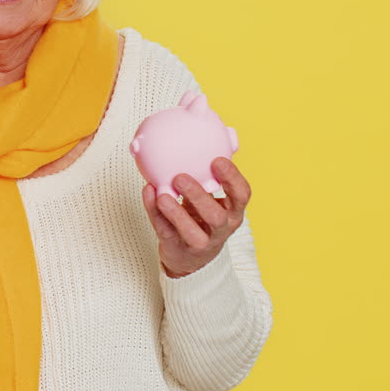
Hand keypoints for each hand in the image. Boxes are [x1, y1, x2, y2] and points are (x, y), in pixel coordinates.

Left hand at [142, 157, 251, 277]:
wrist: (190, 257)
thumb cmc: (202, 217)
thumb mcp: (213, 197)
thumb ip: (212, 173)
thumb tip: (216, 134)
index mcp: (233, 211)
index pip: (242, 195)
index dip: (232, 179)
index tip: (217, 160)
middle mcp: (221, 229)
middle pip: (216, 216)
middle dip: (199, 196)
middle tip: (180, 176)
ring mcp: (200, 242)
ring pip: (191, 231)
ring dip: (176, 212)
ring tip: (162, 192)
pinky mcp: (177, 248)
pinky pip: (165, 230)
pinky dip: (155, 212)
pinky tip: (148, 192)